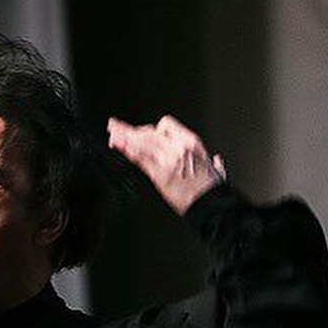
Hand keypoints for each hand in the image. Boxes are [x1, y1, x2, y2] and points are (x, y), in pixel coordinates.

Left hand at [107, 114, 224, 215]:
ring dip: (124, 137)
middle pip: (148, 132)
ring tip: (111, 132)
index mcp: (190, 141)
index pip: (165, 124)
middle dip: (129, 130)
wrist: (211, 203)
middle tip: (115, 126)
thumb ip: (213, 163)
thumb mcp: (214, 169)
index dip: (150, 128)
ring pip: (141, 143)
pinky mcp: (160, 174)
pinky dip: (127, 150)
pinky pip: (140, 159)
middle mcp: (177, 146)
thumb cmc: (213, 188)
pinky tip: (117, 145)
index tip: (140, 133)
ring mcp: (168, 159)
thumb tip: (215, 161)